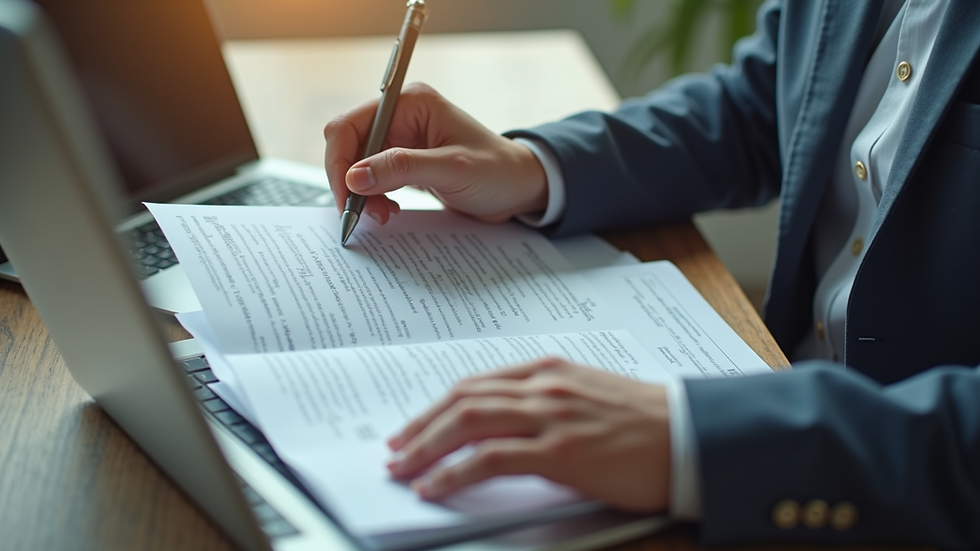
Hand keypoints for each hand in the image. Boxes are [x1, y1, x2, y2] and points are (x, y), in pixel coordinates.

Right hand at [324, 83, 547, 224]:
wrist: (519, 188)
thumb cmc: (497, 172)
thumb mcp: (452, 170)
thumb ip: (402, 169)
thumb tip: (355, 176)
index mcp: (410, 103)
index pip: (350, 125)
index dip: (340, 162)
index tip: (346, 198)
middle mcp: (401, 117)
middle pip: (348, 146)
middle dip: (350, 182)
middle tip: (361, 214)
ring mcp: (401, 140)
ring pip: (357, 166)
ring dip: (362, 194)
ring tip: (383, 215)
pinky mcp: (404, 162)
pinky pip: (372, 178)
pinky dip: (373, 198)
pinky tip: (389, 211)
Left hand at [386, 357, 671, 512]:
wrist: (691, 434)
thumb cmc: (647, 420)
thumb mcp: (589, 396)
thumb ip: (547, 402)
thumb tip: (507, 426)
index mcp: (548, 370)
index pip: (476, 383)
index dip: (438, 405)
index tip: (415, 424)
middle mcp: (543, 387)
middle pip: (463, 399)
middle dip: (420, 425)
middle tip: (395, 449)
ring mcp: (550, 417)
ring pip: (468, 422)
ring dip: (426, 446)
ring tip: (402, 468)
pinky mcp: (561, 451)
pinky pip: (491, 458)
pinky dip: (455, 472)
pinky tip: (435, 485)